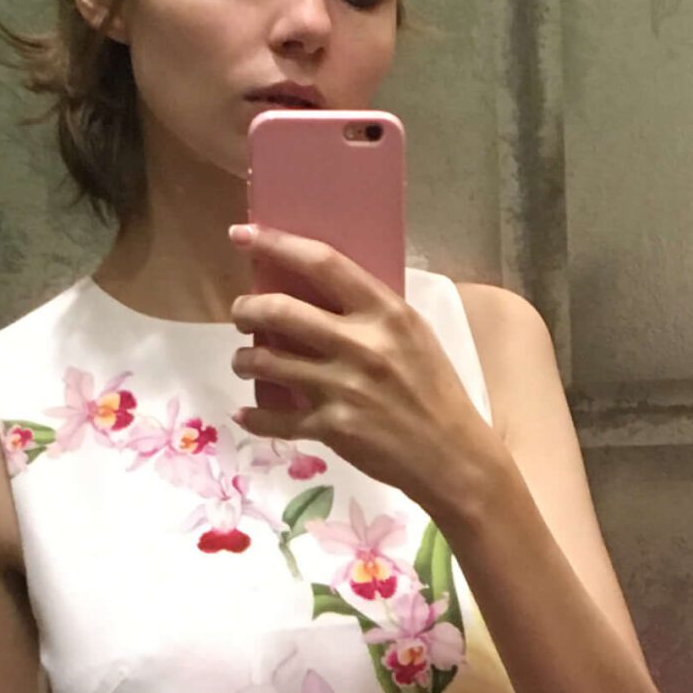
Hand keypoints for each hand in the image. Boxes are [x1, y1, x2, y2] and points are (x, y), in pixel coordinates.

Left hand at [227, 224, 503, 510]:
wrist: (452, 457)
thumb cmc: (436, 392)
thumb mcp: (414, 337)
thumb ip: (371, 314)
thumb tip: (317, 294)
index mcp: (386, 313)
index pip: (322, 263)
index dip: (276, 244)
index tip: (243, 235)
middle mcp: (361, 345)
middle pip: (280, 310)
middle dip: (245, 308)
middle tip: (240, 313)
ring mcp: (343, 387)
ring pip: (266, 362)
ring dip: (243, 359)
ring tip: (244, 361)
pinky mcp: (333, 428)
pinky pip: (276, 420)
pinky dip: (254, 418)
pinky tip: (245, 415)